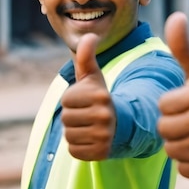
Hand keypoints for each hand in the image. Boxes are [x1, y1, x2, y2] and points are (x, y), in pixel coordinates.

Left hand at [60, 33, 115, 160]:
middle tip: (87, 115)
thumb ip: (86, 58)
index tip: (85, 101)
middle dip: (73, 116)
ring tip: (89, 127)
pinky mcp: (101, 153)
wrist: (122, 125)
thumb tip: (88, 36)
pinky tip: (90, 139)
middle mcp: (105, 116)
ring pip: (69, 135)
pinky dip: (79, 146)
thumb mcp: (94, 78)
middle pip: (66, 118)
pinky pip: (74, 151)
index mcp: (102, 96)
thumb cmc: (101, 98)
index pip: (66, 100)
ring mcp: (104, 136)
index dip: (71, 100)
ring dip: (75, 132)